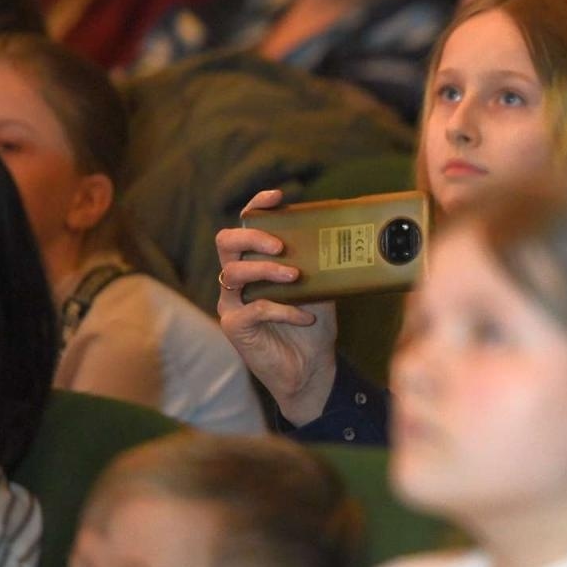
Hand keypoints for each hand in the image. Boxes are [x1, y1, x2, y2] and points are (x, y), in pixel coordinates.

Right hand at [216, 189, 338, 425]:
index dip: (256, 207)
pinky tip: (305, 317)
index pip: (245, 227)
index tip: (277, 197)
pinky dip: (283, 309)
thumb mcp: (320, 288)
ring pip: (234, 273)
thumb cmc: (312, 325)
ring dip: (268, 271)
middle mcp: (237, 279)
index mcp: (255, 263)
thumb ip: (319, 265)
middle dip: (253, 237)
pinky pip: (254, 308)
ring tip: (296, 277)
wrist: (310, 369)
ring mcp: (232, 303)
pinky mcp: (236, 327)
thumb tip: (341, 237)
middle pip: (225, 242)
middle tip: (282, 245)